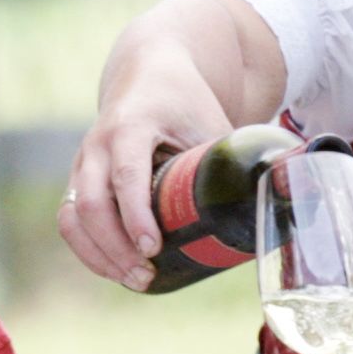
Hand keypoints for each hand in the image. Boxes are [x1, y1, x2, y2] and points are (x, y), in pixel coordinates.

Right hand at [61, 52, 229, 289]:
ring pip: (71, 216)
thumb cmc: (187, 103)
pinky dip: (88, 249)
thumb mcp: (213, 124)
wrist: (148, 74)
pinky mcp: (77, 179)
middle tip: (147, 274)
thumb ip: (237, 162)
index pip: (125, 176)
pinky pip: (69, 220)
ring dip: (98, 254)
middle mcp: (97, 144)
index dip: (136, 216)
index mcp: (131, 126)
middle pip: (89, 203)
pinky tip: (114, 270)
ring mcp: (82, 162)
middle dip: (115, 247)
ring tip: (134, 279)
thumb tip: (283, 203)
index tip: (154, 249)